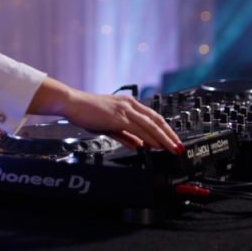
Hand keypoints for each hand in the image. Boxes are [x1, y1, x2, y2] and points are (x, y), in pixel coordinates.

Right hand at [29, 77, 183, 153]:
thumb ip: (125, 135)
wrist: (73, 103)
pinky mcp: (118, 116)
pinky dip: (148, 137)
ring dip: (163, 138)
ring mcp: (125, 109)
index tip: (173, 141)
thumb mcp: (110, 126)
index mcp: (129, 104)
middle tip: (179, 147)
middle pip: (156, 121)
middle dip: (170, 135)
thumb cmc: (88, 112)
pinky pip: (137, 129)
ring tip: (172, 148)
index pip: (153, 118)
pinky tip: (155, 145)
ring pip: (150, 125)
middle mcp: (130, 104)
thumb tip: (139, 145)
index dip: (165, 130)